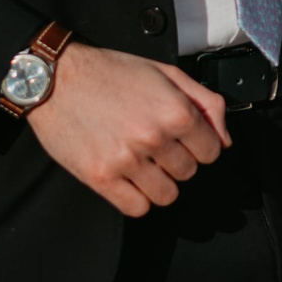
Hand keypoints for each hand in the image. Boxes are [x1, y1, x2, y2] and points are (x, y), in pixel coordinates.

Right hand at [25, 43, 230, 217]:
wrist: (57, 79)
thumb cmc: (111, 72)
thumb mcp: (167, 74)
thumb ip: (206, 104)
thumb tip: (225, 139)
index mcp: (176, 111)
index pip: (212, 151)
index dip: (200, 145)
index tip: (185, 140)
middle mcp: (154, 137)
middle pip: (188, 172)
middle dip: (178, 160)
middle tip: (157, 145)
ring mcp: (126, 160)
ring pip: (166, 195)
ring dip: (160, 181)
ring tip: (143, 162)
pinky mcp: (100, 177)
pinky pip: (137, 208)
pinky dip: (138, 199)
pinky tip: (129, 179)